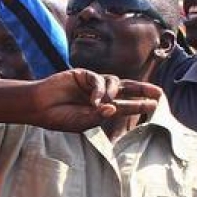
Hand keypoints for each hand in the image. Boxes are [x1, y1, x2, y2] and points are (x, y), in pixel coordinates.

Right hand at [30, 70, 162, 131]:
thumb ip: (98, 117)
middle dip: (142, 90)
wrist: (38, 107)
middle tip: (157, 92)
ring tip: (106, 103)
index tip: (155, 104)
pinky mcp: (83, 74)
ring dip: (114, 92)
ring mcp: (92, 83)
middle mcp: (100, 94)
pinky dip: (99, 89)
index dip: (140, 104)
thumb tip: (114, 109)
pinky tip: (94, 100)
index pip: (125, 104)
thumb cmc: (59, 118)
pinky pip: (98, 79)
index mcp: (101, 108)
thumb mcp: (81, 122)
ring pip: (114, 82)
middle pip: (127, 88)